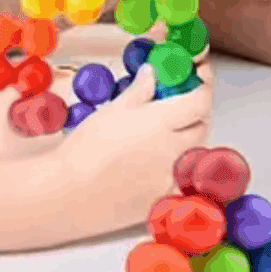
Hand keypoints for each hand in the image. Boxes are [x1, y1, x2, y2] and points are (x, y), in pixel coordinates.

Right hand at [56, 61, 214, 233]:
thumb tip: (152, 73)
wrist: (67, 194)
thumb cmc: (86, 147)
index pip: (201, 100)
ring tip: (169, 128)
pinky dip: (178, 164)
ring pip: (195, 151)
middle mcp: (175, 149)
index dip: (203, 84)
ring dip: (190, 136)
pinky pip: (183, 177)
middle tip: (183, 98)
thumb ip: (139, 90)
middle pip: (203, 125)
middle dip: (197, 109)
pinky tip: (160, 159)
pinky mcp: (164, 198)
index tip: (198, 74)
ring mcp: (172, 177)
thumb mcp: (112, 110)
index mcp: (163, 122)